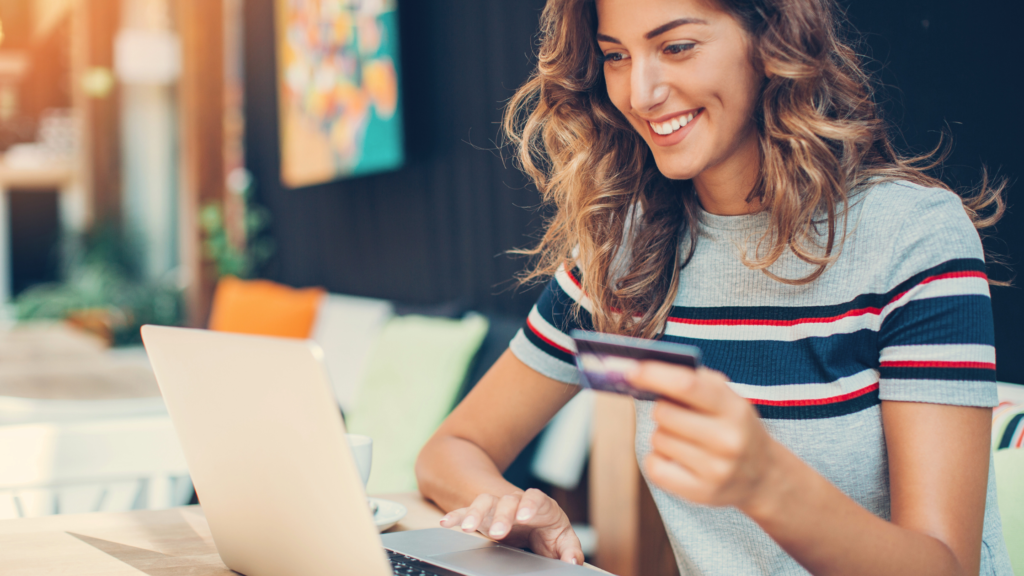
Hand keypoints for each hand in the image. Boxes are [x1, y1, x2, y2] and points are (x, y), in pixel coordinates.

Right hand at [438, 488, 583, 564]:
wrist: (534, 521)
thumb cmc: (549, 531)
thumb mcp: (563, 540)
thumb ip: (570, 550)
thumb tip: (572, 561)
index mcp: (541, 506)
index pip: (536, 499)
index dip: (530, 505)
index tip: (524, 516)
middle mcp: (518, 502)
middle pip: (508, 501)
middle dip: (502, 516)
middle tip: (498, 533)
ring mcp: (498, 507)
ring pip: (485, 502)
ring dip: (476, 513)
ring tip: (467, 528)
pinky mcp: (483, 515)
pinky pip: (467, 511)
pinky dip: (457, 516)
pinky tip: (446, 523)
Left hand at [627, 362, 779, 512]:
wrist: (763, 475)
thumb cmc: (734, 426)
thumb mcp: (728, 398)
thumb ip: (695, 381)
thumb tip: (645, 371)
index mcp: (734, 408)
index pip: (687, 385)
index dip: (654, 375)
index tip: (631, 371)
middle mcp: (728, 440)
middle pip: (664, 413)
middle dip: (662, 409)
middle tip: (676, 414)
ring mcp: (716, 469)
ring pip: (658, 439)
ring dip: (662, 435)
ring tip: (684, 439)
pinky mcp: (701, 493)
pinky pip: (655, 467)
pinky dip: (656, 459)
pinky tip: (674, 457)